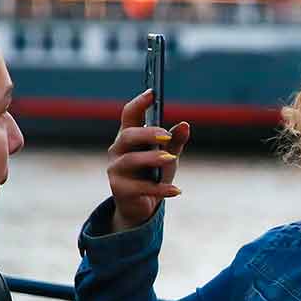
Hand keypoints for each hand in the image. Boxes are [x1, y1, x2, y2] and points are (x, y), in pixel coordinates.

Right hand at [107, 90, 189, 232]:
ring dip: (152, 158)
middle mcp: (118, 150)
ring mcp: (116, 170)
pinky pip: (140, 187)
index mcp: (128, 136)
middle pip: (128, 135)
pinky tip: (176, 190)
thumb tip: (185, 125)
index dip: (139, 102)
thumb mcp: (167, 156)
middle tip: (166, 135)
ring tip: (170, 158)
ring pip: (130, 160)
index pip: (129, 114)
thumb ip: (174, 141)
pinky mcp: (120, 190)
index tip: (153, 93)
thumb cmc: (153, 175)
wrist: (141, 207)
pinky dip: (160, 189)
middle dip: (147, 133)